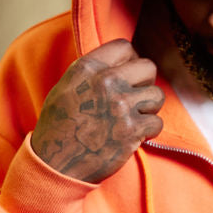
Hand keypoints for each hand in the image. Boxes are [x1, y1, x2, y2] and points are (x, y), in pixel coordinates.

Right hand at [31, 40, 164, 182]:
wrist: (55, 165)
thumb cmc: (59, 128)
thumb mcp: (65, 88)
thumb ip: (91, 73)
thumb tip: (119, 63)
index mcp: (87, 68)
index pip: (124, 47)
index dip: (130, 61)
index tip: (127, 76)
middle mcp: (105, 82)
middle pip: (148, 68)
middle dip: (144, 83)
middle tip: (134, 99)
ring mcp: (120, 105)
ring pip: (157, 96)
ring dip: (148, 109)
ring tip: (133, 119)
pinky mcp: (131, 130)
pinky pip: (157, 122)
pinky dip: (148, 132)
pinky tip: (133, 136)